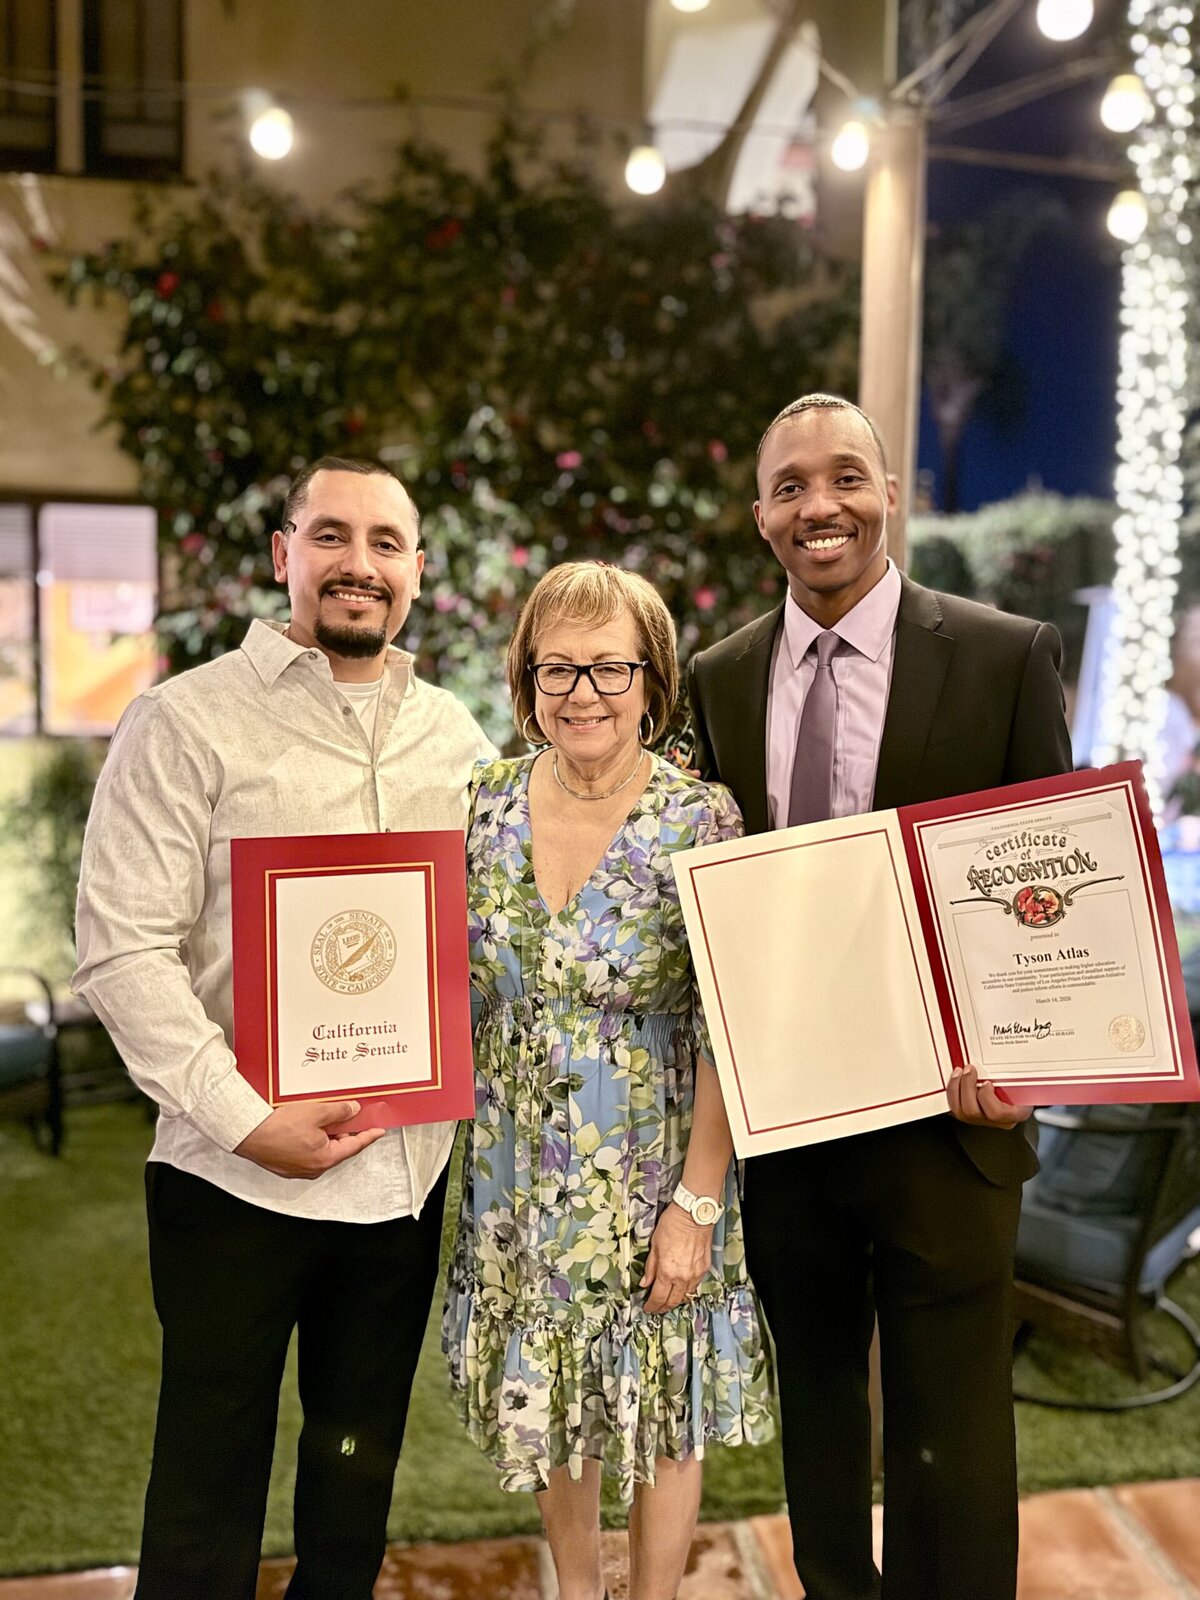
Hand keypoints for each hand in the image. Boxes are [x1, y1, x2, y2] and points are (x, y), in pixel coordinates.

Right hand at [234, 1100, 384, 1177]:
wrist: (247, 1133)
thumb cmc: (279, 1126)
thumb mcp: (316, 1112)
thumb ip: (339, 1112)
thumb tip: (353, 1111)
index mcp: (324, 1159)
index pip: (354, 1146)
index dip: (368, 1136)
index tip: (378, 1131)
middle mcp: (312, 1168)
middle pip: (337, 1148)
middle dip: (344, 1131)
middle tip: (350, 1115)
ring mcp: (297, 1168)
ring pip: (321, 1149)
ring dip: (326, 1133)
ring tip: (325, 1116)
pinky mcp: (285, 1164)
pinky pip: (306, 1151)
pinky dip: (312, 1138)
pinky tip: (307, 1124)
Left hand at [640, 1201, 711, 1313]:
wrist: (694, 1214)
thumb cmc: (673, 1224)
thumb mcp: (654, 1245)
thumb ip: (650, 1267)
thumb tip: (645, 1282)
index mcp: (667, 1272)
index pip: (658, 1298)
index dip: (652, 1306)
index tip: (648, 1308)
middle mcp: (682, 1277)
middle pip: (672, 1301)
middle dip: (663, 1307)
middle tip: (656, 1308)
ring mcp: (695, 1274)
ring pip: (685, 1295)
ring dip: (676, 1299)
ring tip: (668, 1298)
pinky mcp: (705, 1268)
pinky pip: (695, 1285)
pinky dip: (687, 1289)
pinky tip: (681, 1287)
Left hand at [947, 1065, 1032, 1130]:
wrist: (1025, 1094)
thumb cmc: (1026, 1087)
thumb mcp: (1027, 1081)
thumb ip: (1020, 1076)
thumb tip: (1017, 1058)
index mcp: (1015, 1114)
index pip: (997, 1114)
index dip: (986, 1098)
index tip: (987, 1082)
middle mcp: (998, 1121)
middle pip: (973, 1112)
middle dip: (967, 1086)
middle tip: (969, 1069)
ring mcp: (983, 1121)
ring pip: (961, 1112)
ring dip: (956, 1088)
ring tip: (960, 1072)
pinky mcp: (970, 1117)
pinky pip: (954, 1109)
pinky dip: (952, 1092)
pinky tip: (955, 1079)